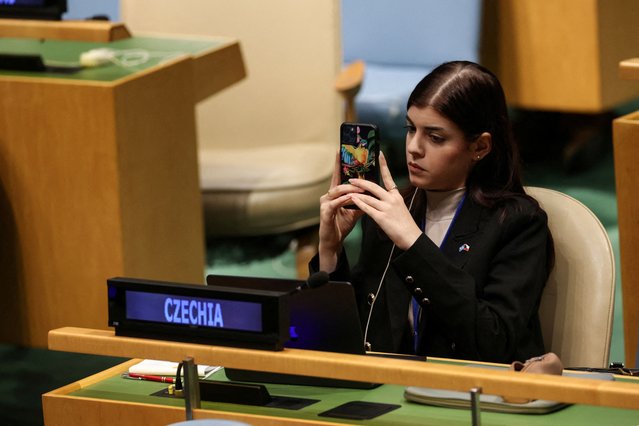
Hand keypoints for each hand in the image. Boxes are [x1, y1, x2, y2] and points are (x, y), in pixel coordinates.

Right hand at [318, 151, 364, 270]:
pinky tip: (351, 198)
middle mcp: (328, 196)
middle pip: (338, 181)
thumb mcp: (355, 211)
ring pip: (337, 191)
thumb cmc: (342, 225)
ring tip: (360, 187)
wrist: (334, 241)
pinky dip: (344, 200)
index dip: (339, 163)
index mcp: (335, 194)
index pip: (338, 176)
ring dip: (349, 189)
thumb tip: (373, 193)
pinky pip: (335, 204)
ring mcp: (325, 204)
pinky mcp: (325, 213)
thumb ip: (362, 201)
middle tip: (357, 168)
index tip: (340, 150)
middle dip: (347, 175)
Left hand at [349, 152, 421, 249]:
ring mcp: (386, 208)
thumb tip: (378, 196)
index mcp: (396, 196)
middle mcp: (392, 199)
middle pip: (373, 186)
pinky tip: (352, 200)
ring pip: (368, 197)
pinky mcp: (382, 218)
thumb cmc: (405, 224)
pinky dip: (359, 203)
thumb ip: (390, 201)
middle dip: (360, 182)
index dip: (384, 165)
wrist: (411, 237)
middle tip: (351, 179)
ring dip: (356, 193)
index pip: (388, 177)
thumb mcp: (400, 208)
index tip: (379, 154)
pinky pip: (367, 208)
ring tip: (347, 190)